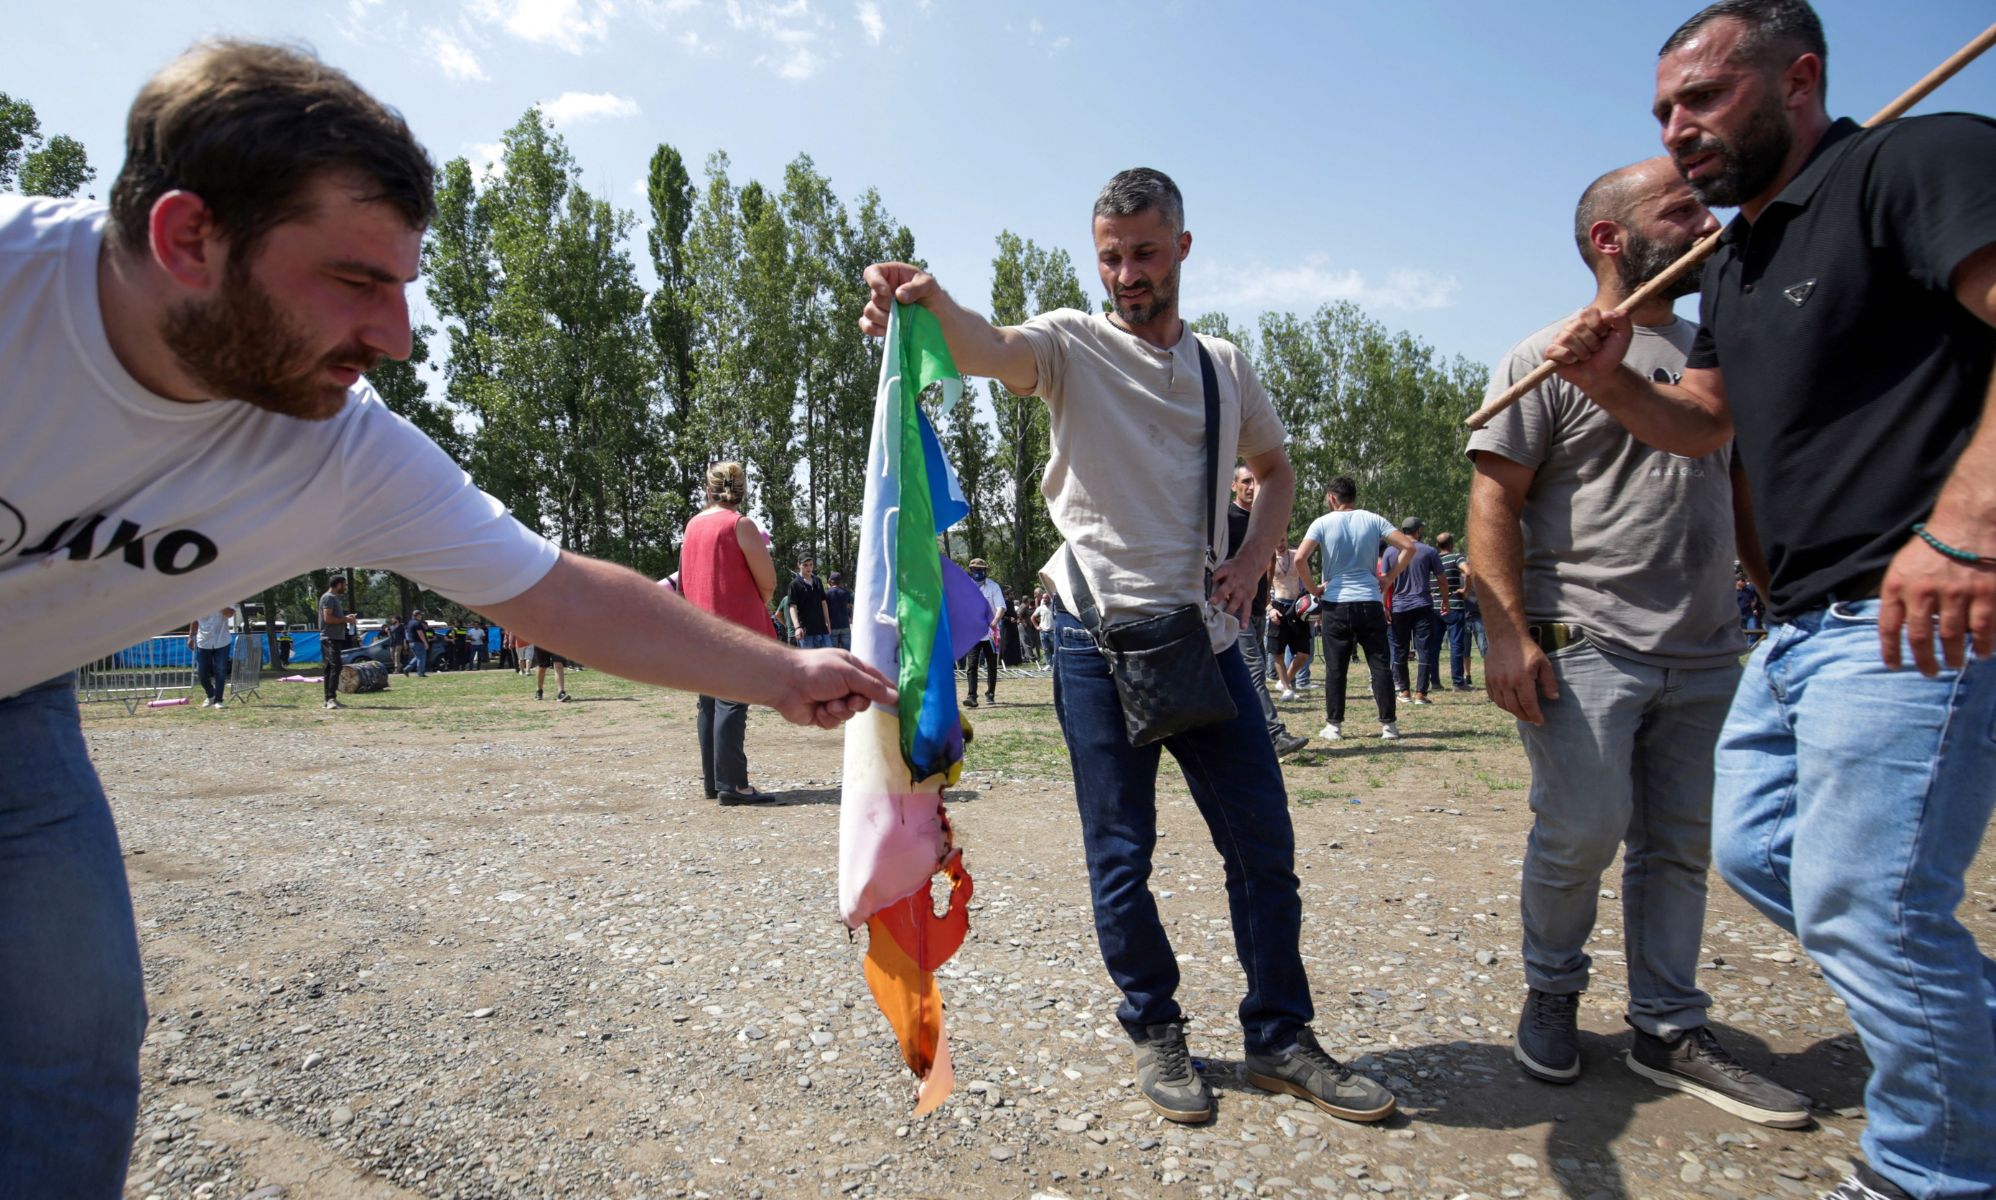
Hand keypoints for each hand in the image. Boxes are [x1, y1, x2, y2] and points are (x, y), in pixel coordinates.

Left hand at [773, 648, 897, 728]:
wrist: (785, 683)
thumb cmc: (817, 671)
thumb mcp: (849, 675)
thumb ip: (872, 687)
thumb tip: (895, 696)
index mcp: (852, 669)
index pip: (876, 680)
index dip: (886, 691)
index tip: (898, 701)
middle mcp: (844, 684)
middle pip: (864, 701)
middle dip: (857, 703)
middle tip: (850, 701)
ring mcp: (832, 700)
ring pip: (849, 714)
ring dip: (840, 711)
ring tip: (828, 704)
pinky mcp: (821, 715)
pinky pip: (834, 722)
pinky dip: (827, 718)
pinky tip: (818, 710)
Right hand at [860, 263, 939, 336]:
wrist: (937, 316)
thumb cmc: (932, 294)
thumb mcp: (929, 285)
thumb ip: (916, 287)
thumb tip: (899, 295)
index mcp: (890, 274)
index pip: (872, 272)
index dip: (875, 282)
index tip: (887, 292)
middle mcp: (882, 289)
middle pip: (874, 297)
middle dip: (888, 306)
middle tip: (905, 310)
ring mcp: (879, 307)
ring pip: (870, 312)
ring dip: (885, 319)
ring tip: (902, 321)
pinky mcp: (878, 322)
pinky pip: (867, 325)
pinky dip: (874, 329)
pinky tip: (888, 331)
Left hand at [1210, 557, 1257, 621]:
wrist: (1251, 565)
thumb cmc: (1232, 569)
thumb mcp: (1224, 567)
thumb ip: (1215, 576)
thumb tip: (1200, 587)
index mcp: (1227, 570)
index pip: (1219, 573)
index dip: (1213, 578)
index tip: (1205, 584)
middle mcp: (1235, 580)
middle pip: (1227, 588)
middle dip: (1219, 595)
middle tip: (1212, 602)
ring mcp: (1243, 590)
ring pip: (1236, 601)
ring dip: (1230, 610)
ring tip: (1224, 619)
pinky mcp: (1249, 597)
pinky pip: (1247, 609)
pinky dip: (1245, 618)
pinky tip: (1242, 626)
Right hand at [1483, 631, 1558, 724]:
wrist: (1506, 636)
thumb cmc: (1527, 649)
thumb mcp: (1543, 663)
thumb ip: (1549, 682)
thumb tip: (1554, 698)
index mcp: (1522, 679)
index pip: (1528, 704)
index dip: (1534, 715)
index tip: (1540, 722)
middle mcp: (1506, 683)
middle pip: (1515, 708)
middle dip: (1525, 716)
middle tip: (1532, 719)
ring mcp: (1495, 682)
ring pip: (1503, 705)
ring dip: (1513, 712)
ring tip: (1522, 712)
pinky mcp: (1488, 679)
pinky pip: (1493, 698)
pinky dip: (1502, 704)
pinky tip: (1509, 703)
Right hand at [1543, 306, 1633, 398]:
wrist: (1602, 374)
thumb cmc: (1610, 354)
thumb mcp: (1624, 335)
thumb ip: (1622, 320)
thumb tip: (1608, 314)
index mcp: (1586, 319)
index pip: (1588, 313)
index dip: (1598, 326)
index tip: (1604, 335)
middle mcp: (1572, 326)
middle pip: (1577, 326)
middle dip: (1592, 342)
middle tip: (1595, 349)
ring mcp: (1560, 339)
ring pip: (1567, 338)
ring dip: (1582, 352)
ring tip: (1586, 356)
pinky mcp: (1552, 352)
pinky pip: (1555, 350)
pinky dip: (1567, 357)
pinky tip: (1573, 361)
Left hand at [1877, 526, 1995, 674]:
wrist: (1970, 520)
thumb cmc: (1933, 545)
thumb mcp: (1902, 566)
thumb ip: (1898, 595)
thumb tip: (1898, 629)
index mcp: (1899, 585)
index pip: (1888, 627)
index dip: (1890, 652)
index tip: (1895, 667)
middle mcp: (1924, 592)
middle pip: (1920, 639)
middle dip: (1925, 662)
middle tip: (1931, 673)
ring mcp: (1956, 594)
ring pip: (1952, 638)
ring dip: (1954, 657)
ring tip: (1955, 664)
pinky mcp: (1986, 594)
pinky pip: (1983, 630)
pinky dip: (1983, 646)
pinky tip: (1983, 653)